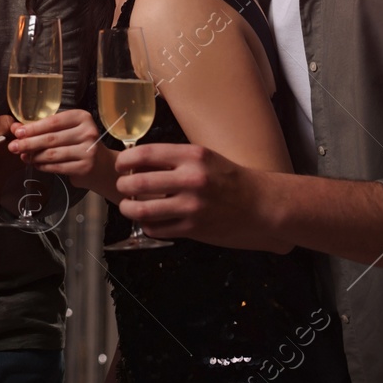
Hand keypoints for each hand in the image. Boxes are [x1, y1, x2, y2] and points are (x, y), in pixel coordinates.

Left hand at [6, 108, 117, 190]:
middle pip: (51, 138)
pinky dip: (43, 166)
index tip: (17, 132)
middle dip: (28, 143)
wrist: (101, 165)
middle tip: (13, 147)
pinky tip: (35, 164)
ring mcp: (88, 151)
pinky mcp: (84, 167)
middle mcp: (87, 133)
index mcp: (82, 117)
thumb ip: (42, 128)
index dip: (33, 128)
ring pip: (52, 154)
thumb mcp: (64, 129)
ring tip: (23, 156)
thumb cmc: (78, 143)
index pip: (53, 122)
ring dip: (34, 156)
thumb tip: (16, 128)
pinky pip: (57, 167)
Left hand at [114, 142, 289, 252]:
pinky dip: (147, 225)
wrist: (261, 205)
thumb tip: (136, 162)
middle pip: (138, 182)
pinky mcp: (194, 229)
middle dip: (123, 186)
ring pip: (142, 210)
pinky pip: (157, 228)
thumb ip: (173, 160)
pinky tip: (150, 221)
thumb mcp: (204, 158)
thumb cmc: (230, 179)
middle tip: (122, 187)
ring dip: (128, 208)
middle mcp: (192, 179)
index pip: (145, 154)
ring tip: (128, 207)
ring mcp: (192, 206)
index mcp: (193, 156)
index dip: (125, 161)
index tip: (121, 166)